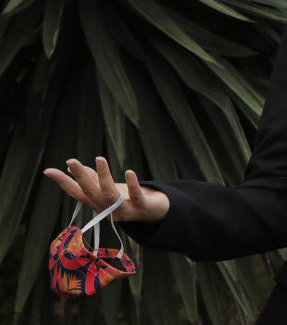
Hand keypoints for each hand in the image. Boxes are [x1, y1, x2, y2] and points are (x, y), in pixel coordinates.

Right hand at [43, 156, 169, 221]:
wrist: (154, 213)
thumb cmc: (126, 199)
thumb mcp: (107, 188)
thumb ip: (91, 178)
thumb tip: (70, 165)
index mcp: (97, 204)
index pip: (77, 192)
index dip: (63, 182)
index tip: (48, 170)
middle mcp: (107, 209)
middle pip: (91, 193)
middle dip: (81, 177)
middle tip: (71, 161)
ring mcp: (124, 210)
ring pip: (110, 194)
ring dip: (104, 177)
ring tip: (99, 159)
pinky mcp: (141, 207)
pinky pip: (136, 196)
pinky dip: (133, 184)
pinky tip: (129, 171)